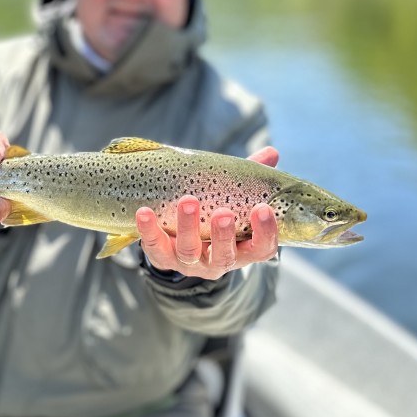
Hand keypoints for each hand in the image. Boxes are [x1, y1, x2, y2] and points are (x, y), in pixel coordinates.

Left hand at [136, 145, 279, 280]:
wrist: (180, 244)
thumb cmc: (215, 217)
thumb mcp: (235, 202)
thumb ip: (252, 179)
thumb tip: (271, 153)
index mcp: (242, 249)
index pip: (262, 249)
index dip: (265, 233)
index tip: (263, 209)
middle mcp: (218, 261)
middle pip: (224, 255)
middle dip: (223, 235)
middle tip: (223, 214)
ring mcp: (190, 262)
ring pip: (189, 251)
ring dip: (188, 227)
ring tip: (188, 201)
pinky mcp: (163, 258)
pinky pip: (155, 247)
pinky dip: (149, 230)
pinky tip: (145, 212)